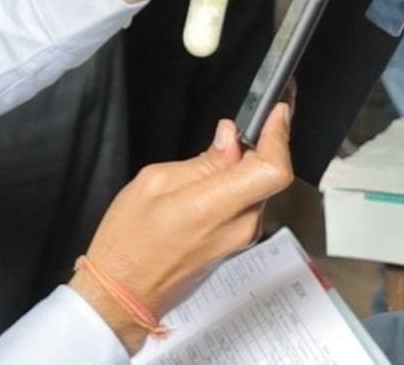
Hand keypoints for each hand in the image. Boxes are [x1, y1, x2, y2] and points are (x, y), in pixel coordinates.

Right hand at [70, 105, 292, 353]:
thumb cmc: (129, 239)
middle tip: (247, 118)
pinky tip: (217, 172)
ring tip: (221, 145)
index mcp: (214, 207)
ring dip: (248, 163)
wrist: (125, 292)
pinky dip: (240, 182)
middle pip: (268, 176)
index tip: (277, 111)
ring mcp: (240, 240)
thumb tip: (229, 138)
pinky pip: (248, 204)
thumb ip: (200, 161)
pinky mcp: (235, 245)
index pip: (272, 170)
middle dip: (260, 144)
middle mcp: (238, 227)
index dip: (279, 136)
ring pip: (259, 189)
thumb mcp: (153, 183)